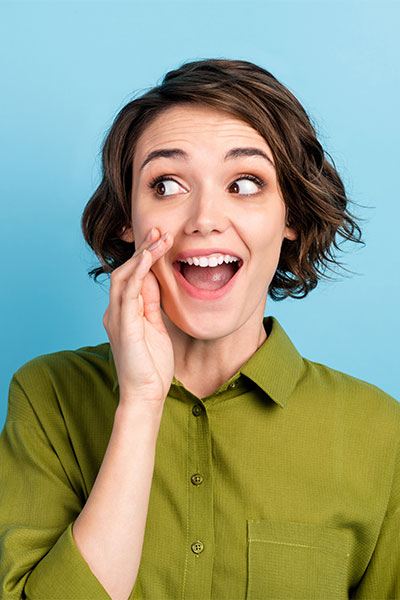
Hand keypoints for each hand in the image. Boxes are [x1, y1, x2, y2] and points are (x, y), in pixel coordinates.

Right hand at [103, 227, 174, 407]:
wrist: (146, 395)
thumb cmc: (152, 366)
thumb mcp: (155, 328)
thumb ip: (152, 305)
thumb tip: (155, 281)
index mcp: (123, 313)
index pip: (131, 277)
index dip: (144, 256)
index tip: (159, 238)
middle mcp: (115, 312)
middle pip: (124, 271)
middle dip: (142, 249)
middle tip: (159, 229)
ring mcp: (116, 318)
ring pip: (124, 276)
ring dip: (142, 255)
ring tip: (159, 238)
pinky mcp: (123, 326)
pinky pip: (128, 292)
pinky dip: (138, 272)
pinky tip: (150, 257)